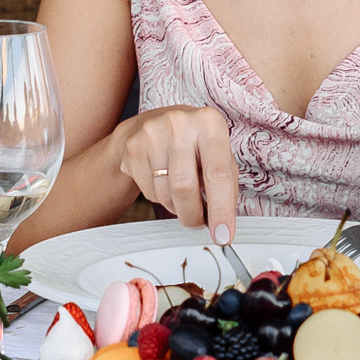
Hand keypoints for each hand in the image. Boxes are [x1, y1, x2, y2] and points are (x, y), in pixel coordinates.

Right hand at [116, 105, 241, 241]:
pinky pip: (148, 191)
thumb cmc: (194, 144)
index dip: (221, 209)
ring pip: (165, 193)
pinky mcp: (133, 147)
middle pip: (184, 187)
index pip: (218, 174)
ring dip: (176, 207)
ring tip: (181, 194)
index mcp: (210, 124)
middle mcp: (180, 124)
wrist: (153, 123)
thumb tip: (222, 226)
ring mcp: (153, 134)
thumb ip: (225, 186)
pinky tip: (163, 181)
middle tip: (197, 222)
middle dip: (192, 215)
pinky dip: (160, 198)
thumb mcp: (218, 155)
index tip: (223, 236)